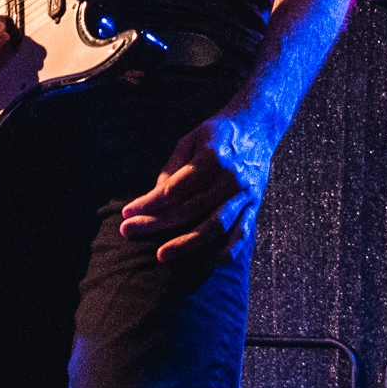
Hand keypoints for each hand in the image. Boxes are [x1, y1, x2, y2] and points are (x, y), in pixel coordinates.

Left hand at [118, 111, 272, 264]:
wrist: (258, 126)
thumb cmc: (217, 133)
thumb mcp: (190, 140)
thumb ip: (172, 169)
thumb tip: (155, 197)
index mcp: (212, 158)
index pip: (174, 189)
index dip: (148, 203)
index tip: (127, 212)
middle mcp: (230, 179)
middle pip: (189, 210)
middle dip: (156, 223)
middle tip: (129, 232)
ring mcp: (245, 195)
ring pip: (214, 227)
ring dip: (187, 244)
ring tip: (162, 256)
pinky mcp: (255, 206)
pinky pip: (241, 235)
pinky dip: (223, 252)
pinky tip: (203, 261)